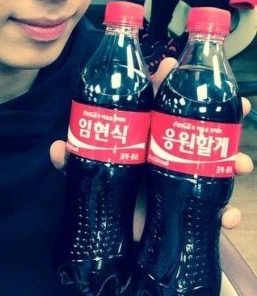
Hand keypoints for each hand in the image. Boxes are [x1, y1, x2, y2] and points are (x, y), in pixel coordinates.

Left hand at [50, 57, 253, 234]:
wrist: (110, 229)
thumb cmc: (100, 190)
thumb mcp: (85, 172)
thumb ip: (70, 161)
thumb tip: (57, 147)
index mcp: (142, 134)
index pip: (158, 102)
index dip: (171, 84)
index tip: (177, 66)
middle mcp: (164, 150)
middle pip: (198, 126)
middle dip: (223, 115)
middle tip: (241, 108)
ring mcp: (178, 176)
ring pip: (214, 161)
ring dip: (233, 159)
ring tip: (242, 164)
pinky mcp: (185, 205)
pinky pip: (212, 206)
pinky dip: (226, 211)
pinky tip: (230, 216)